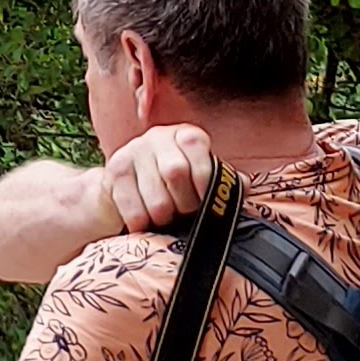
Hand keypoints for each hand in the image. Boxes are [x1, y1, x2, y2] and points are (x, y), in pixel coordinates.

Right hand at [96, 121, 213, 231]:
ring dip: (165, 218)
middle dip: (185, 203)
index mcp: (184, 134)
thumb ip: (223, 179)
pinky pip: (135, 213)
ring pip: (157, 200)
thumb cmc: (175, 184)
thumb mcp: (200, 175)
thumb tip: (245, 184)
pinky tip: (148, 222)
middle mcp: (156, 137)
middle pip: (175, 172)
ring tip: (167, 218)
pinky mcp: (114, 174)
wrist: (129, 186)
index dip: (205, 177)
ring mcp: (132, 153)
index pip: (194, 145)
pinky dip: (145, 226)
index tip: (206, 199)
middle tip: (186, 213)